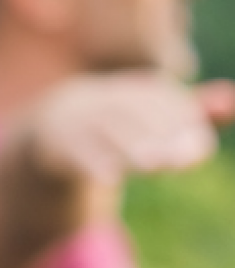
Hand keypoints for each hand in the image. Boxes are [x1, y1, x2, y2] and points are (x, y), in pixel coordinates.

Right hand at [24, 75, 234, 185]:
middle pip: (132, 113)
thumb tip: (233, 100)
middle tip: (180, 160)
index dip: (182, 122)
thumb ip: (193, 111)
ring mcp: (77, 120)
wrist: (51, 127)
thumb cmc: (120, 123)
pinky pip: (74, 151)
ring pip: (104, 131)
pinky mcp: (56, 144)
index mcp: (132, 89)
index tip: (199, 149)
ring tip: (152, 165)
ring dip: (128, 146)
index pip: (161, 100)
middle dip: (157, 134)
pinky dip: (91, 162)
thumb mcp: (152, 113)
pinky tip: (109, 178)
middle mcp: (103, 98)